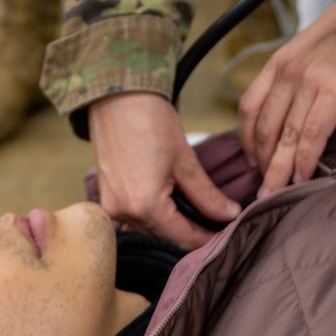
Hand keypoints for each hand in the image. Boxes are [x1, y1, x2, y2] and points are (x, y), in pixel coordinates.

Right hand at [88, 91, 239, 250]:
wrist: (117, 96)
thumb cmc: (151, 121)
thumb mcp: (185, 160)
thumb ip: (207, 195)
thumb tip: (230, 215)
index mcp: (145, 206)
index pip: (185, 238)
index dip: (210, 239)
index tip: (230, 235)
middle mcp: (124, 214)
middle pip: (167, 238)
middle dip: (193, 232)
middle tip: (219, 225)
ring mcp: (111, 208)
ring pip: (151, 230)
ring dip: (174, 226)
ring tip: (200, 215)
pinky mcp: (106, 199)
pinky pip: (136, 219)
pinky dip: (155, 216)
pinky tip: (173, 205)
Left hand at [237, 5, 335, 198]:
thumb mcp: (309, 52)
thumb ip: (295, 80)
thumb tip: (289, 119)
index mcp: (278, 63)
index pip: (249, 106)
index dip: (247, 139)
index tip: (251, 161)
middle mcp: (287, 72)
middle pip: (265, 127)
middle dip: (262, 163)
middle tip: (263, 189)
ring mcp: (309, 82)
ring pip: (285, 136)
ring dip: (279, 169)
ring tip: (276, 193)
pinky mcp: (333, 92)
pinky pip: (312, 135)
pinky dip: (305, 160)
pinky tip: (304, 176)